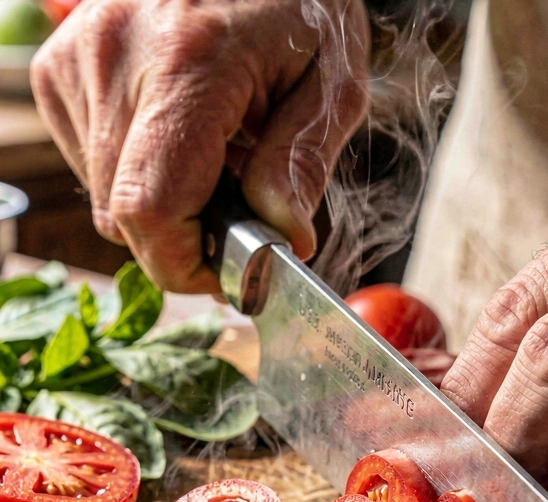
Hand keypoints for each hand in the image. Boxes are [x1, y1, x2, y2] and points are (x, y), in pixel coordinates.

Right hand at [31, 0, 368, 291]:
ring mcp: (78, 59)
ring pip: (105, 199)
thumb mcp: (333, 82)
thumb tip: (282, 239)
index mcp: (190, 63)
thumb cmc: (300, 5)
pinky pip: (90, 167)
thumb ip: (302, 164)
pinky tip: (177, 142)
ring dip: (164, 209)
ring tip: (215, 163)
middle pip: (125, 216)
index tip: (232, 274)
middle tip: (240, 215)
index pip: (152, 209)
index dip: (187, 265)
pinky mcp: (60, 68)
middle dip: (186, 242)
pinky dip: (136, 177)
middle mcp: (116, 57)